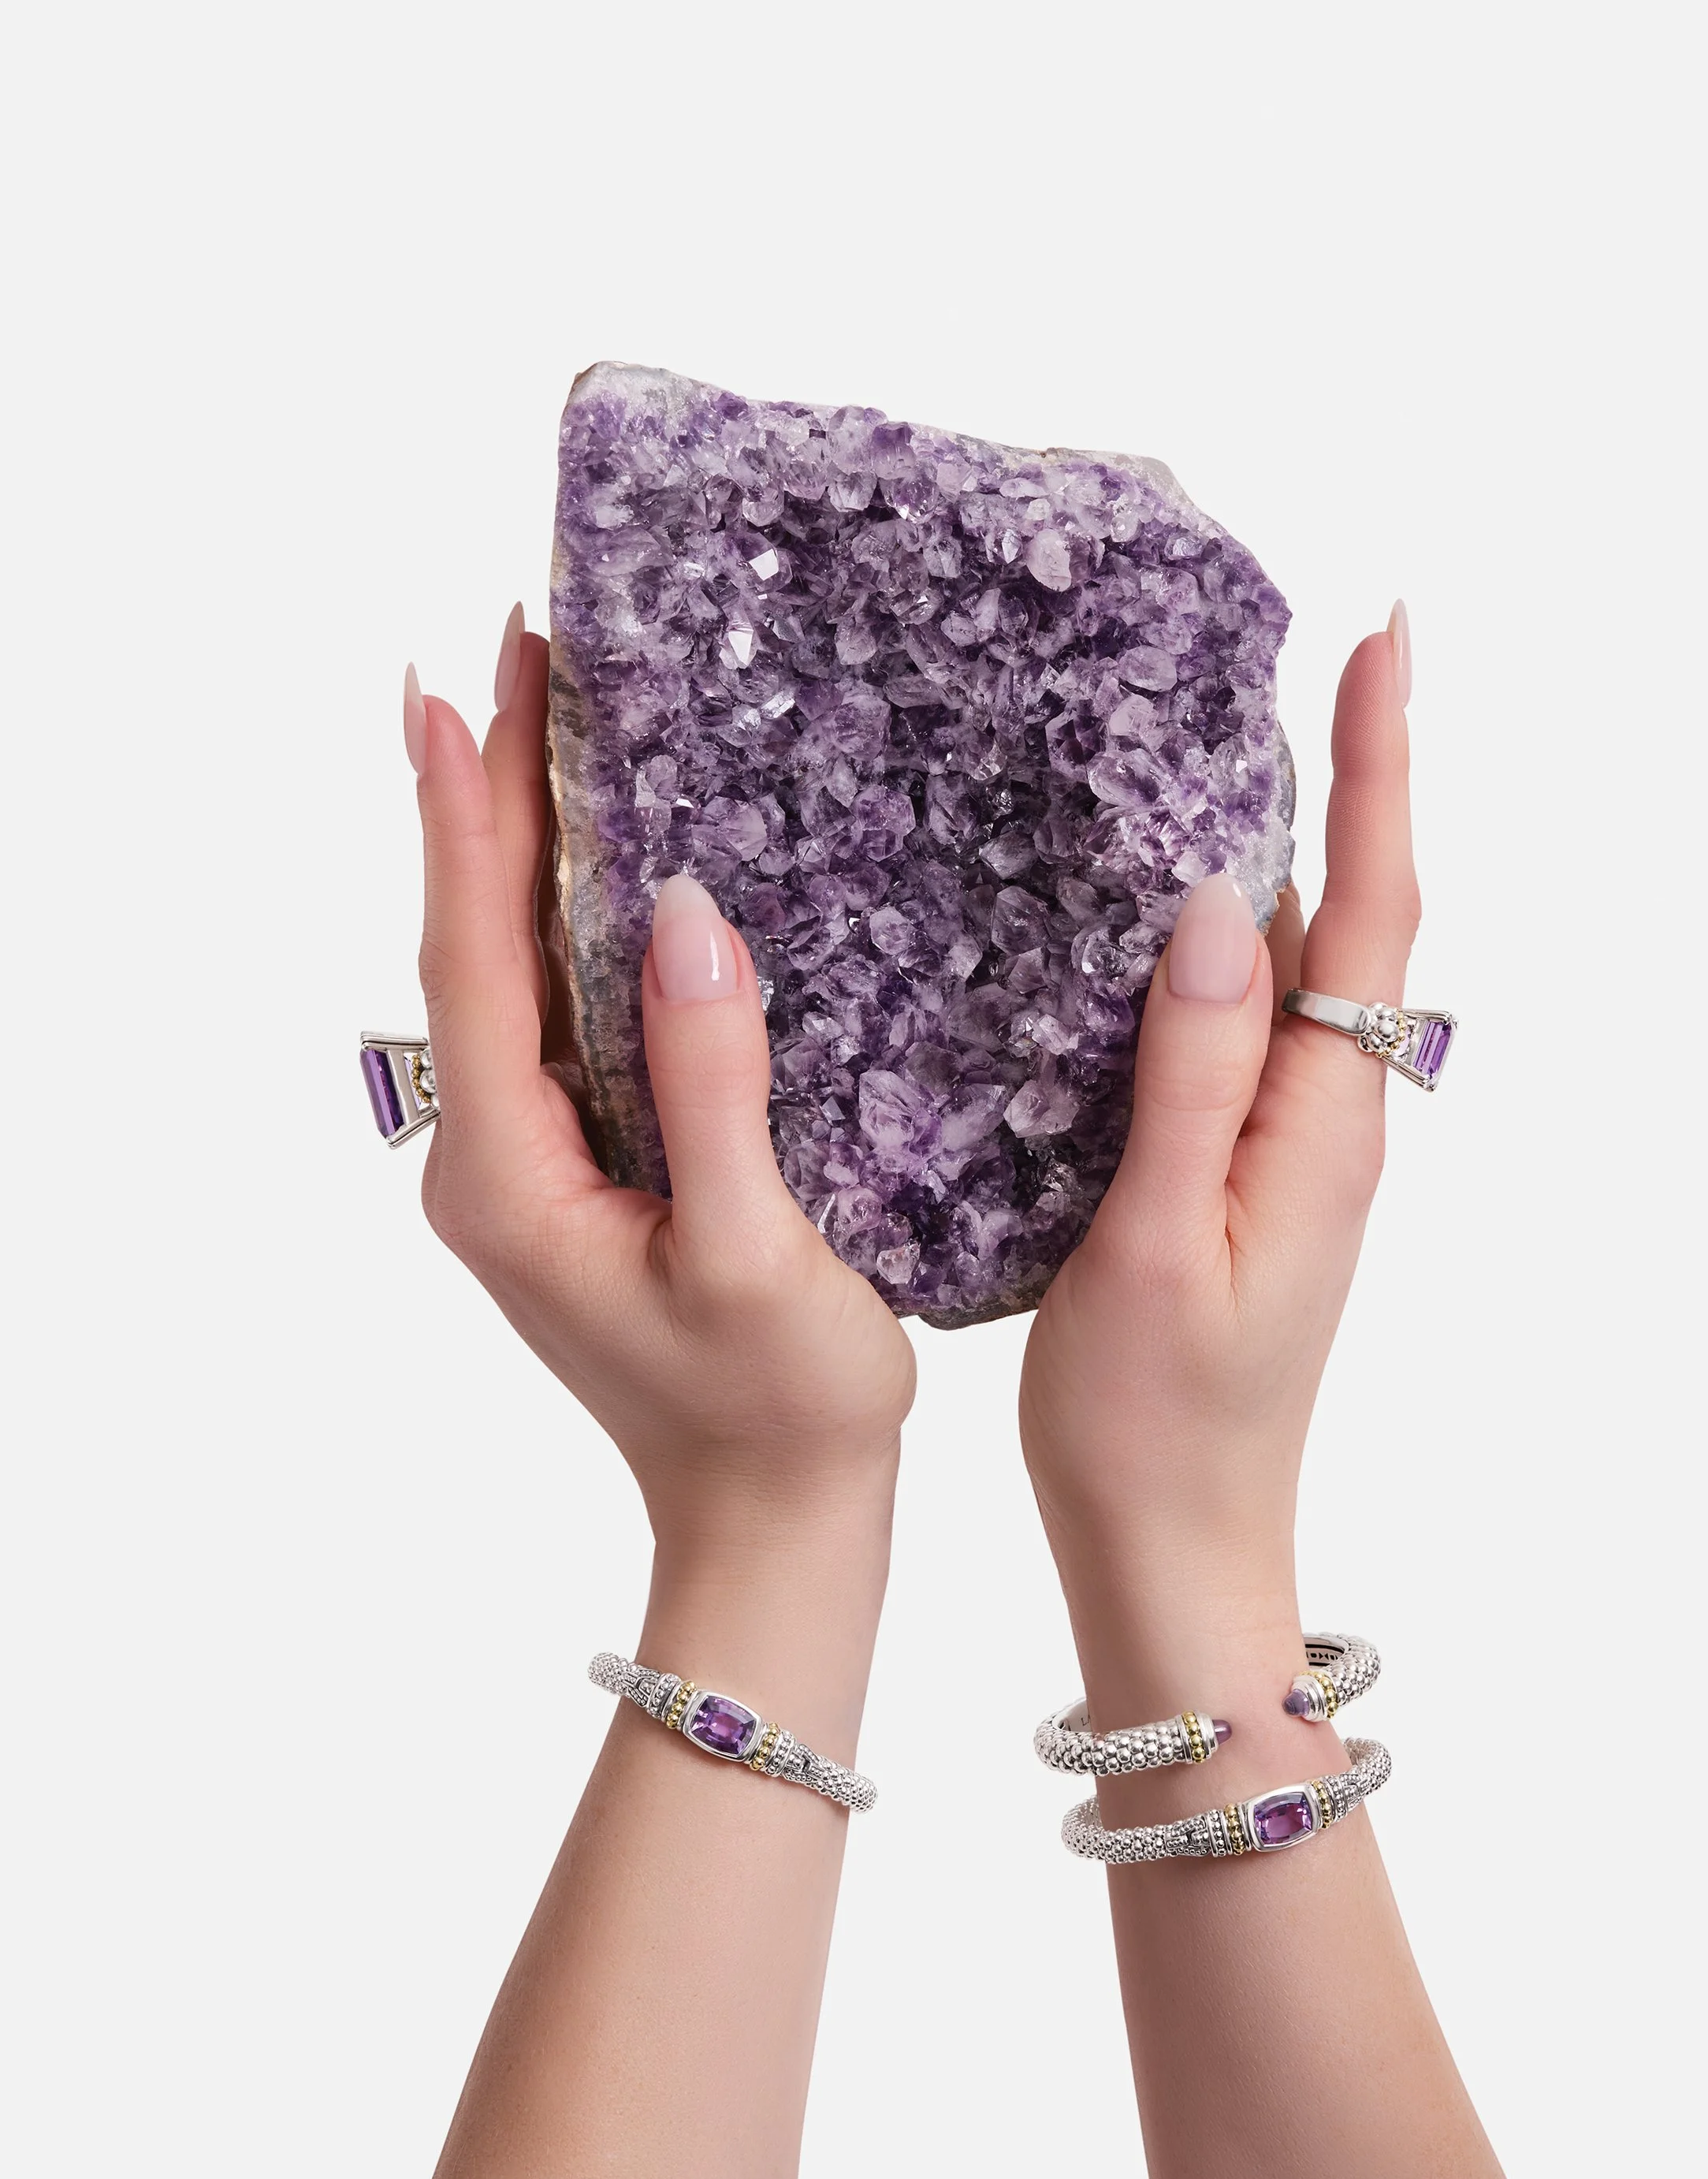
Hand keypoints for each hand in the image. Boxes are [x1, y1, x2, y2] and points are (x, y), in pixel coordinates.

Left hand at [404, 612, 915, 1551]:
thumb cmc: (780, 1413)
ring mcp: (531, 1166)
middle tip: (522, 650)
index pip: (471, 962)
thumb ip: (712, 1087)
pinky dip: (569, 916)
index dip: (465, 822)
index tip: (458, 692)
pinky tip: (603, 854)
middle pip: (476, 945)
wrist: (772, 1528)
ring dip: (524, 842)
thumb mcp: (757, 1257)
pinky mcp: (581, 1170)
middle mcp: (492, 1161)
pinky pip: (557, 1015)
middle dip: (488, 795)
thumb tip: (679, 914)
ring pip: (512, 971)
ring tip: (550, 712)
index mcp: (509, 1177)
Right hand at [1019, 613, 1418, 1704]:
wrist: (1174, 1554)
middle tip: (1341, 650)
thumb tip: (1226, 902)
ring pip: (1310, 965)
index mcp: (1324, 1127)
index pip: (1376, 911)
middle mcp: (1330, 1120)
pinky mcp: (1241, 1172)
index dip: (1381, 770)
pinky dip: (1237, 936)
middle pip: (1364, 916)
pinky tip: (1179, 902)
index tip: (1383, 644)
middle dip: (1360, 776)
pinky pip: (1255, 1023)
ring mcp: (1292, 1147)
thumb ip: (1195, 1073)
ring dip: (1309, 843)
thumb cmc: (1154, 1422)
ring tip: (1269, 730)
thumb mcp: (1159, 1242)